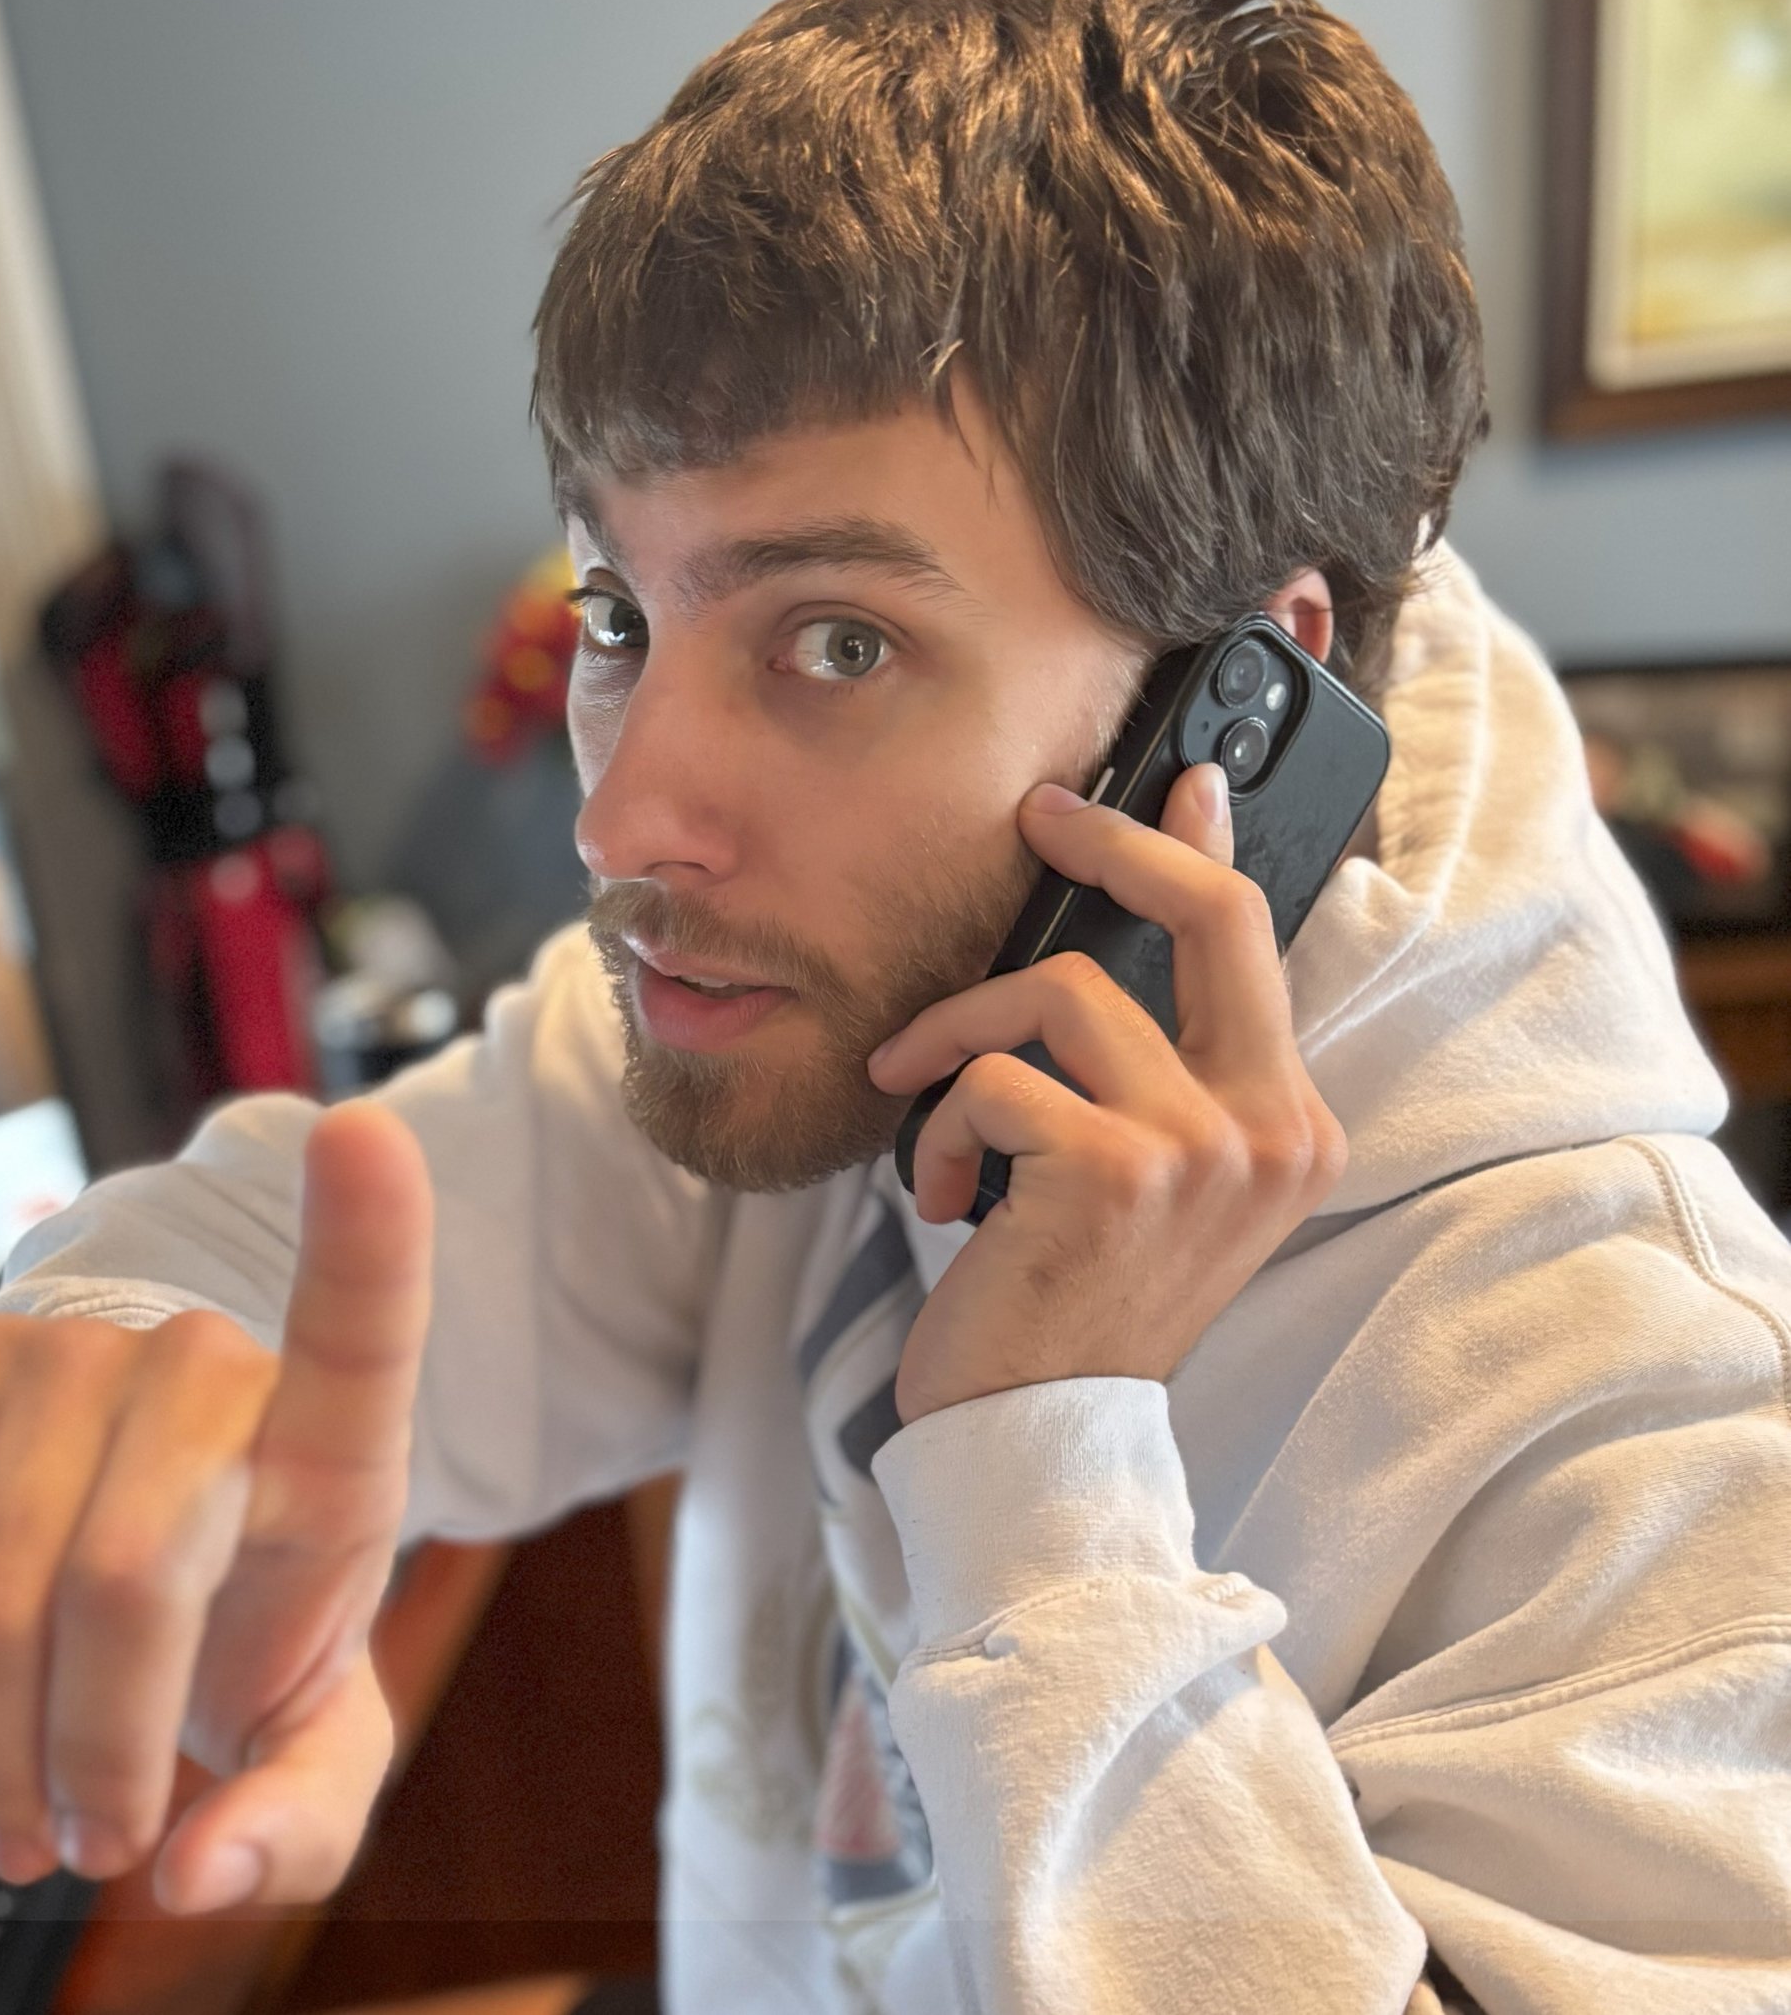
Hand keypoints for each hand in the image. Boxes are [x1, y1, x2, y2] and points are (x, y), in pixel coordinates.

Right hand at [0, 1100, 433, 1911]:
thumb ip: (300, 1821)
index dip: (367, 1229)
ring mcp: (67, 1352)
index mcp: (331, 1429)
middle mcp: (200, 1360)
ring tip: (15, 1826)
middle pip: (126, 1578)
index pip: (361, 1314)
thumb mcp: (318, 1726)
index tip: (365, 1138)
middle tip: (98, 1843)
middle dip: (96, 1755)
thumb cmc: (252, 1616)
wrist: (155, 1535)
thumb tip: (198, 1879)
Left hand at [867, 765, 1344, 1421]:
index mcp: (1288, 1126)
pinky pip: (992, 1080)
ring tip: (932, 1113)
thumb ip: (1146, 1063)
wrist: (1043, 1439)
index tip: (1173, 781)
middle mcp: (1272, 1130)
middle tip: (1040, 817)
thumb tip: (1110, 943)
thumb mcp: (1133, 1173)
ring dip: (962, 1043)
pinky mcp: (1115, 1171)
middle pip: (1210, 918)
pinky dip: (941, 1128)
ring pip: (1060, 993)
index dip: (1205, 847)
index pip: (1256, 944)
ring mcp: (1203, 1150)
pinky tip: (946, 1198)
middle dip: (1115, 845)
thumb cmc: (1070, 1299)